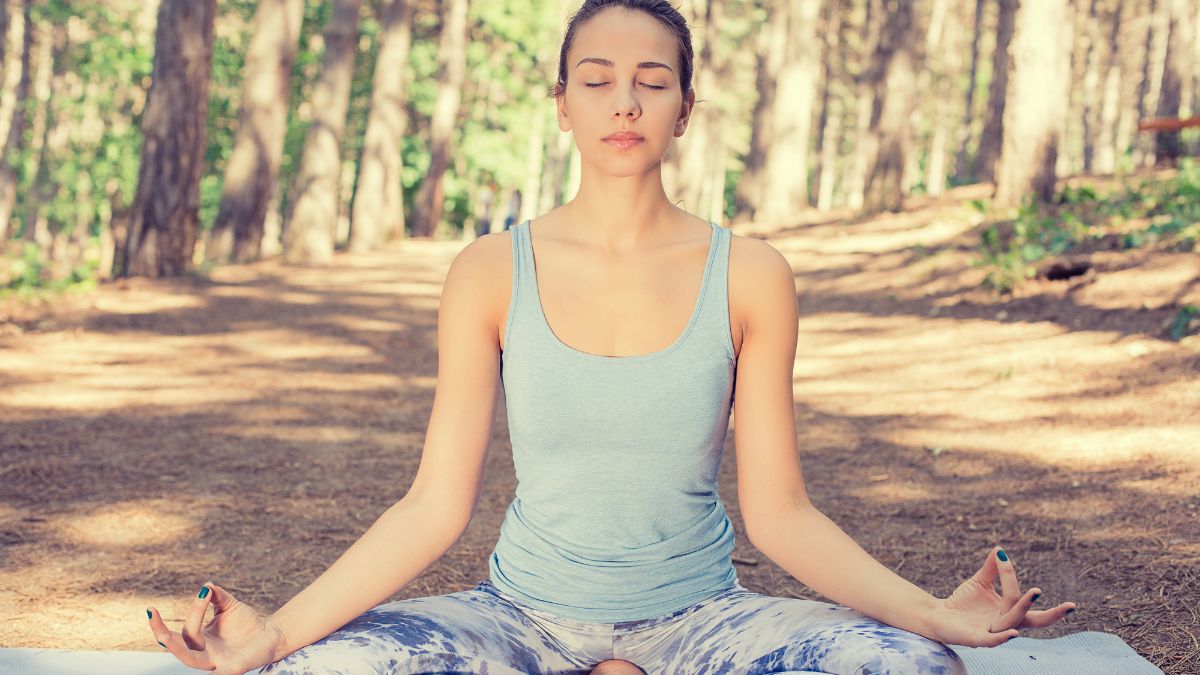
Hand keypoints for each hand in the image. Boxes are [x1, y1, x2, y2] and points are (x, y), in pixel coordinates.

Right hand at [147, 581, 286, 673]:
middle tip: (152, 615)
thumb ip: (216, 596)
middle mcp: (204, 653)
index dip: (190, 611)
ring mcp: (217, 663)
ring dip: (177, 649)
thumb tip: (207, 585)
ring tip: (163, 637)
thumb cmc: (247, 622)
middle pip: (178, 648)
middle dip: (162, 634)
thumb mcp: (229, 606)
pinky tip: (211, 669)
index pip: (183, 631)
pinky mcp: (233, 668)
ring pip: (190, 660)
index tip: (204, 591)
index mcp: (200, 640)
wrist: (271, 634)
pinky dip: (214, 674)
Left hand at [927, 546, 1076, 647]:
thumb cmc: (963, 602)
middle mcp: (1005, 623)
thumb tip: (1000, 549)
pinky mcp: (976, 639)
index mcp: (1008, 611)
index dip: (1016, 579)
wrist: (939, 615)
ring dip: (1023, 608)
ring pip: (1012, 623)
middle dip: (1052, 615)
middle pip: (1032, 620)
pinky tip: (1013, 634)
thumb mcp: (980, 583)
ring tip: (1034, 595)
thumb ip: (992, 569)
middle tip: (1070, 606)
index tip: (1002, 557)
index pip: (1024, 600)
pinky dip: (1003, 638)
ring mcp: (992, 632)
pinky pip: (992, 641)